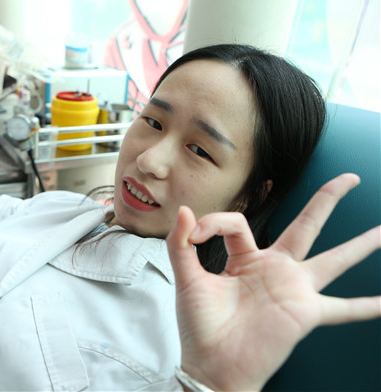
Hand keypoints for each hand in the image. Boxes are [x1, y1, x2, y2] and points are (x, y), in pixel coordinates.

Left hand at [166, 173, 380, 390]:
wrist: (209, 365)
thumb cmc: (200, 326)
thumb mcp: (187, 279)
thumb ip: (181, 244)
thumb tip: (185, 210)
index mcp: (245, 259)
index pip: (238, 224)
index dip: (213, 223)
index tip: (195, 234)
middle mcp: (274, 269)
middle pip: (306, 226)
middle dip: (327, 200)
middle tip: (350, 178)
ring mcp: (293, 290)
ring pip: (334, 260)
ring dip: (361, 245)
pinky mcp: (305, 313)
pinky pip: (343, 310)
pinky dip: (367, 307)